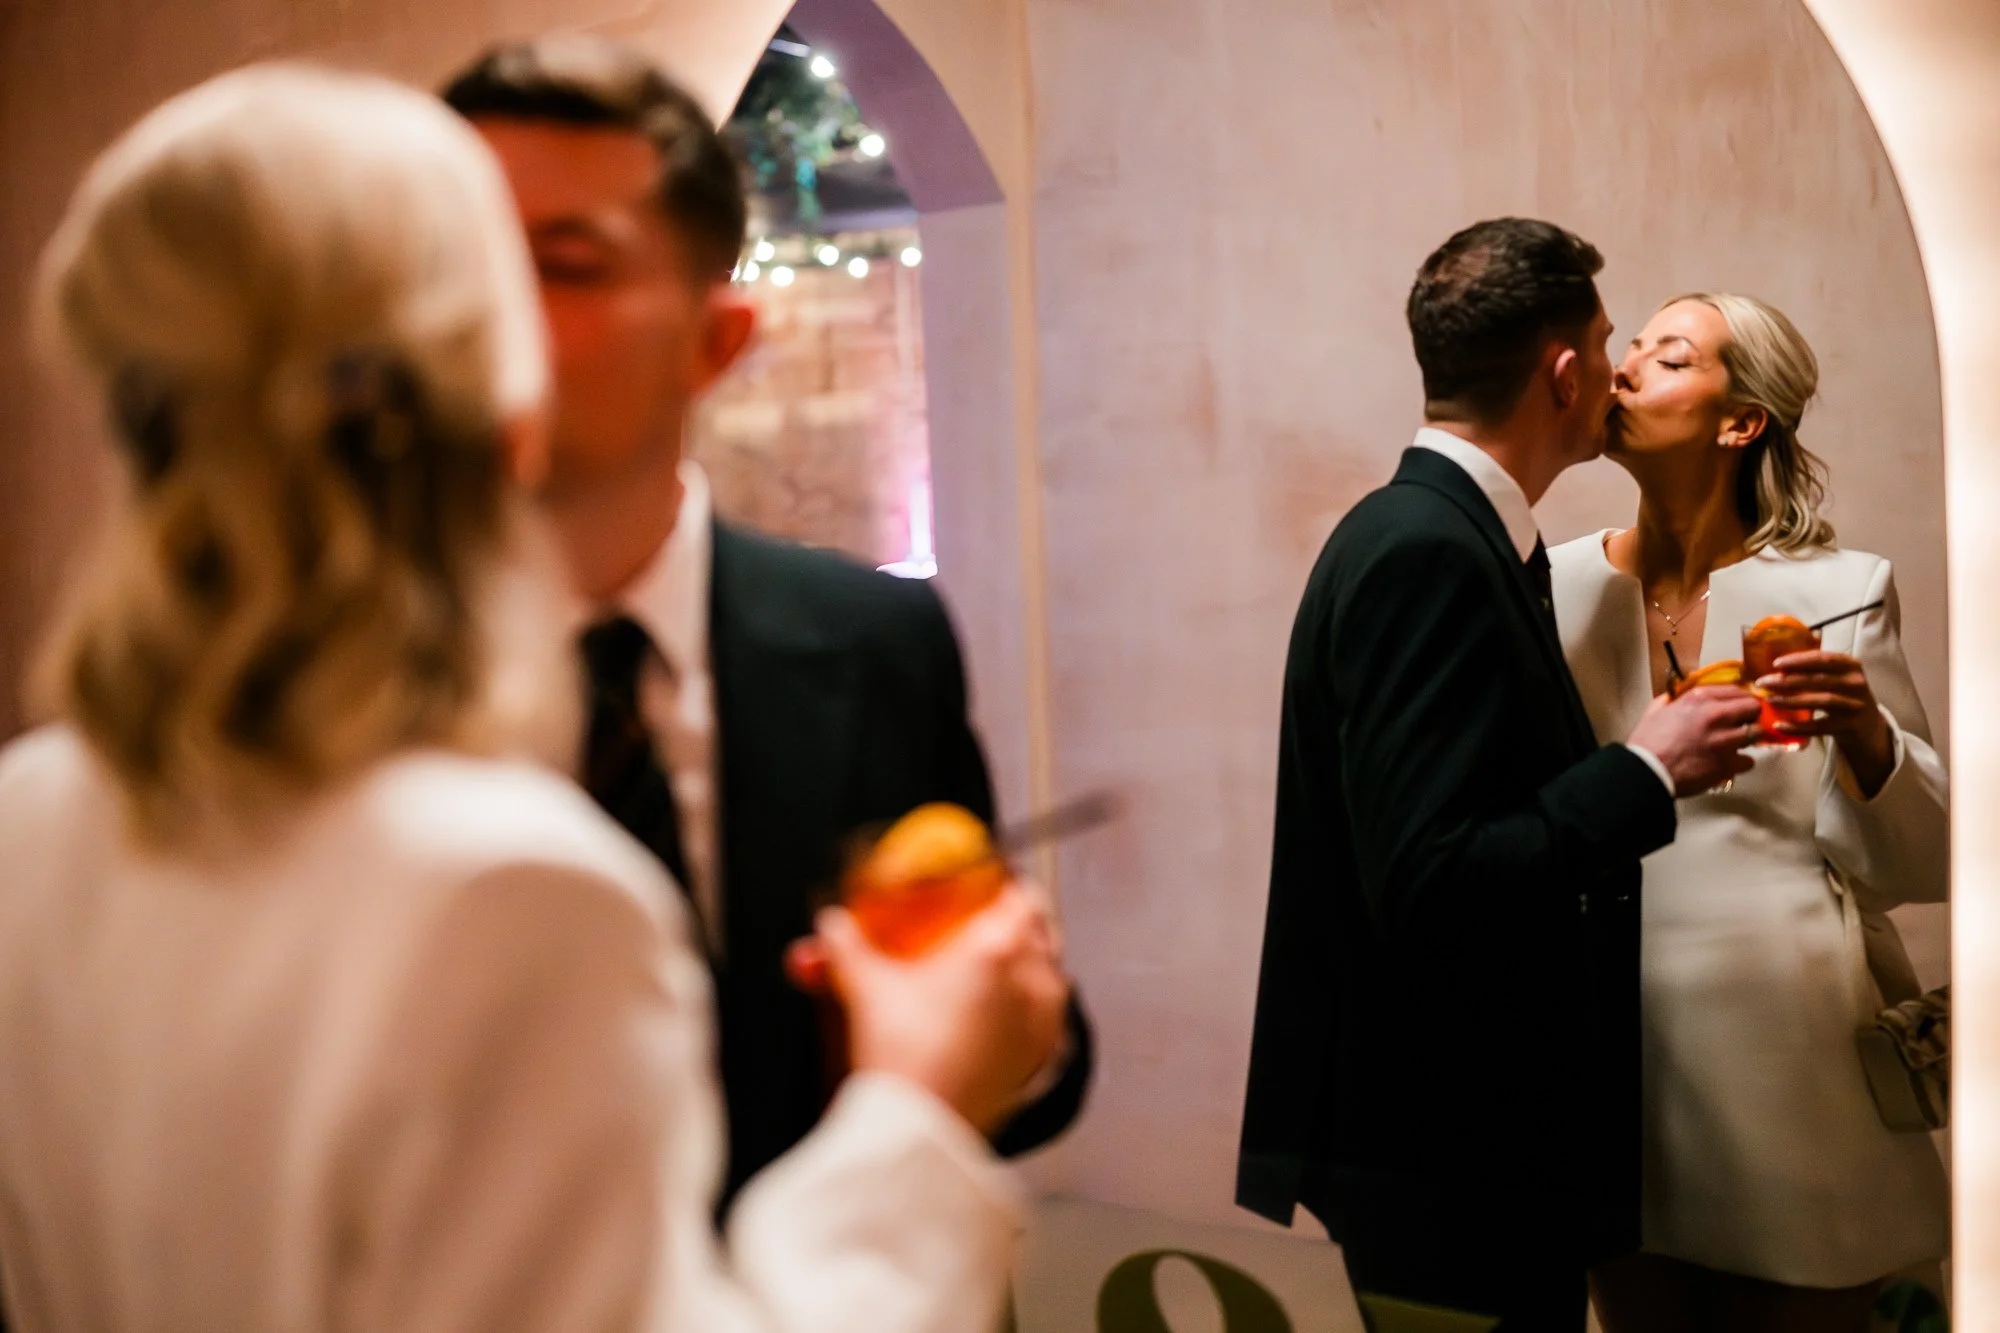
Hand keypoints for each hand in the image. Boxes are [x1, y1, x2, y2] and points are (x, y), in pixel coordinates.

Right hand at [798, 880, 1069, 1134]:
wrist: (920, 1129)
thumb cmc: (904, 1059)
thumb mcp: (866, 989)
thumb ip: (846, 947)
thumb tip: (832, 926)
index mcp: (997, 948)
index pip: (1021, 896)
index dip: (1007, 885)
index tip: (992, 883)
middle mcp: (1032, 980)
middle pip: (1043, 931)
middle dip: (1020, 920)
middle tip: (994, 918)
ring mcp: (1043, 1022)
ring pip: (1050, 975)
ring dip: (1030, 962)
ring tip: (1001, 963)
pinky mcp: (1042, 1059)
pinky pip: (1048, 1018)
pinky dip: (1031, 1006)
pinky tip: (1006, 1011)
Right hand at [1626, 685, 1761, 796]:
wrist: (1647, 771)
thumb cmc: (1648, 743)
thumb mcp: (1655, 710)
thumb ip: (1670, 700)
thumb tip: (1675, 698)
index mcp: (1699, 699)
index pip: (1737, 691)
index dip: (1742, 699)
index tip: (1742, 705)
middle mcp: (1716, 715)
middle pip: (1753, 708)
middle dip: (1750, 716)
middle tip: (1743, 723)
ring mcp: (1725, 740)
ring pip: (1756, 733)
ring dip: (1748, 739)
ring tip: (1737, 744)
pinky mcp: (1728, 763)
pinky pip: (1749, 761)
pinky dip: (1741, 763)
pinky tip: (1731, 763)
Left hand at [1761, 650, 1896, 793]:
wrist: (1868, 726)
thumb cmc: (1842, 696)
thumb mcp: (1836, 678)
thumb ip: (1814, 670)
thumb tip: (1776, 667)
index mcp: (1851, 666)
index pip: (1824, 659)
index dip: (1799, 660)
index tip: (1776, 664)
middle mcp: (1856, 683)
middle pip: (1819, 680)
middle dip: (1788, 681)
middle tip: (1763, 683)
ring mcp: (1855, 705)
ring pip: (1820, 701)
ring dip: (1792, 700)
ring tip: (1770, 700)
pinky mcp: (1849, 726)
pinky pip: (1819, 727)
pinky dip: (1798, 727)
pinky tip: (1779, 726)